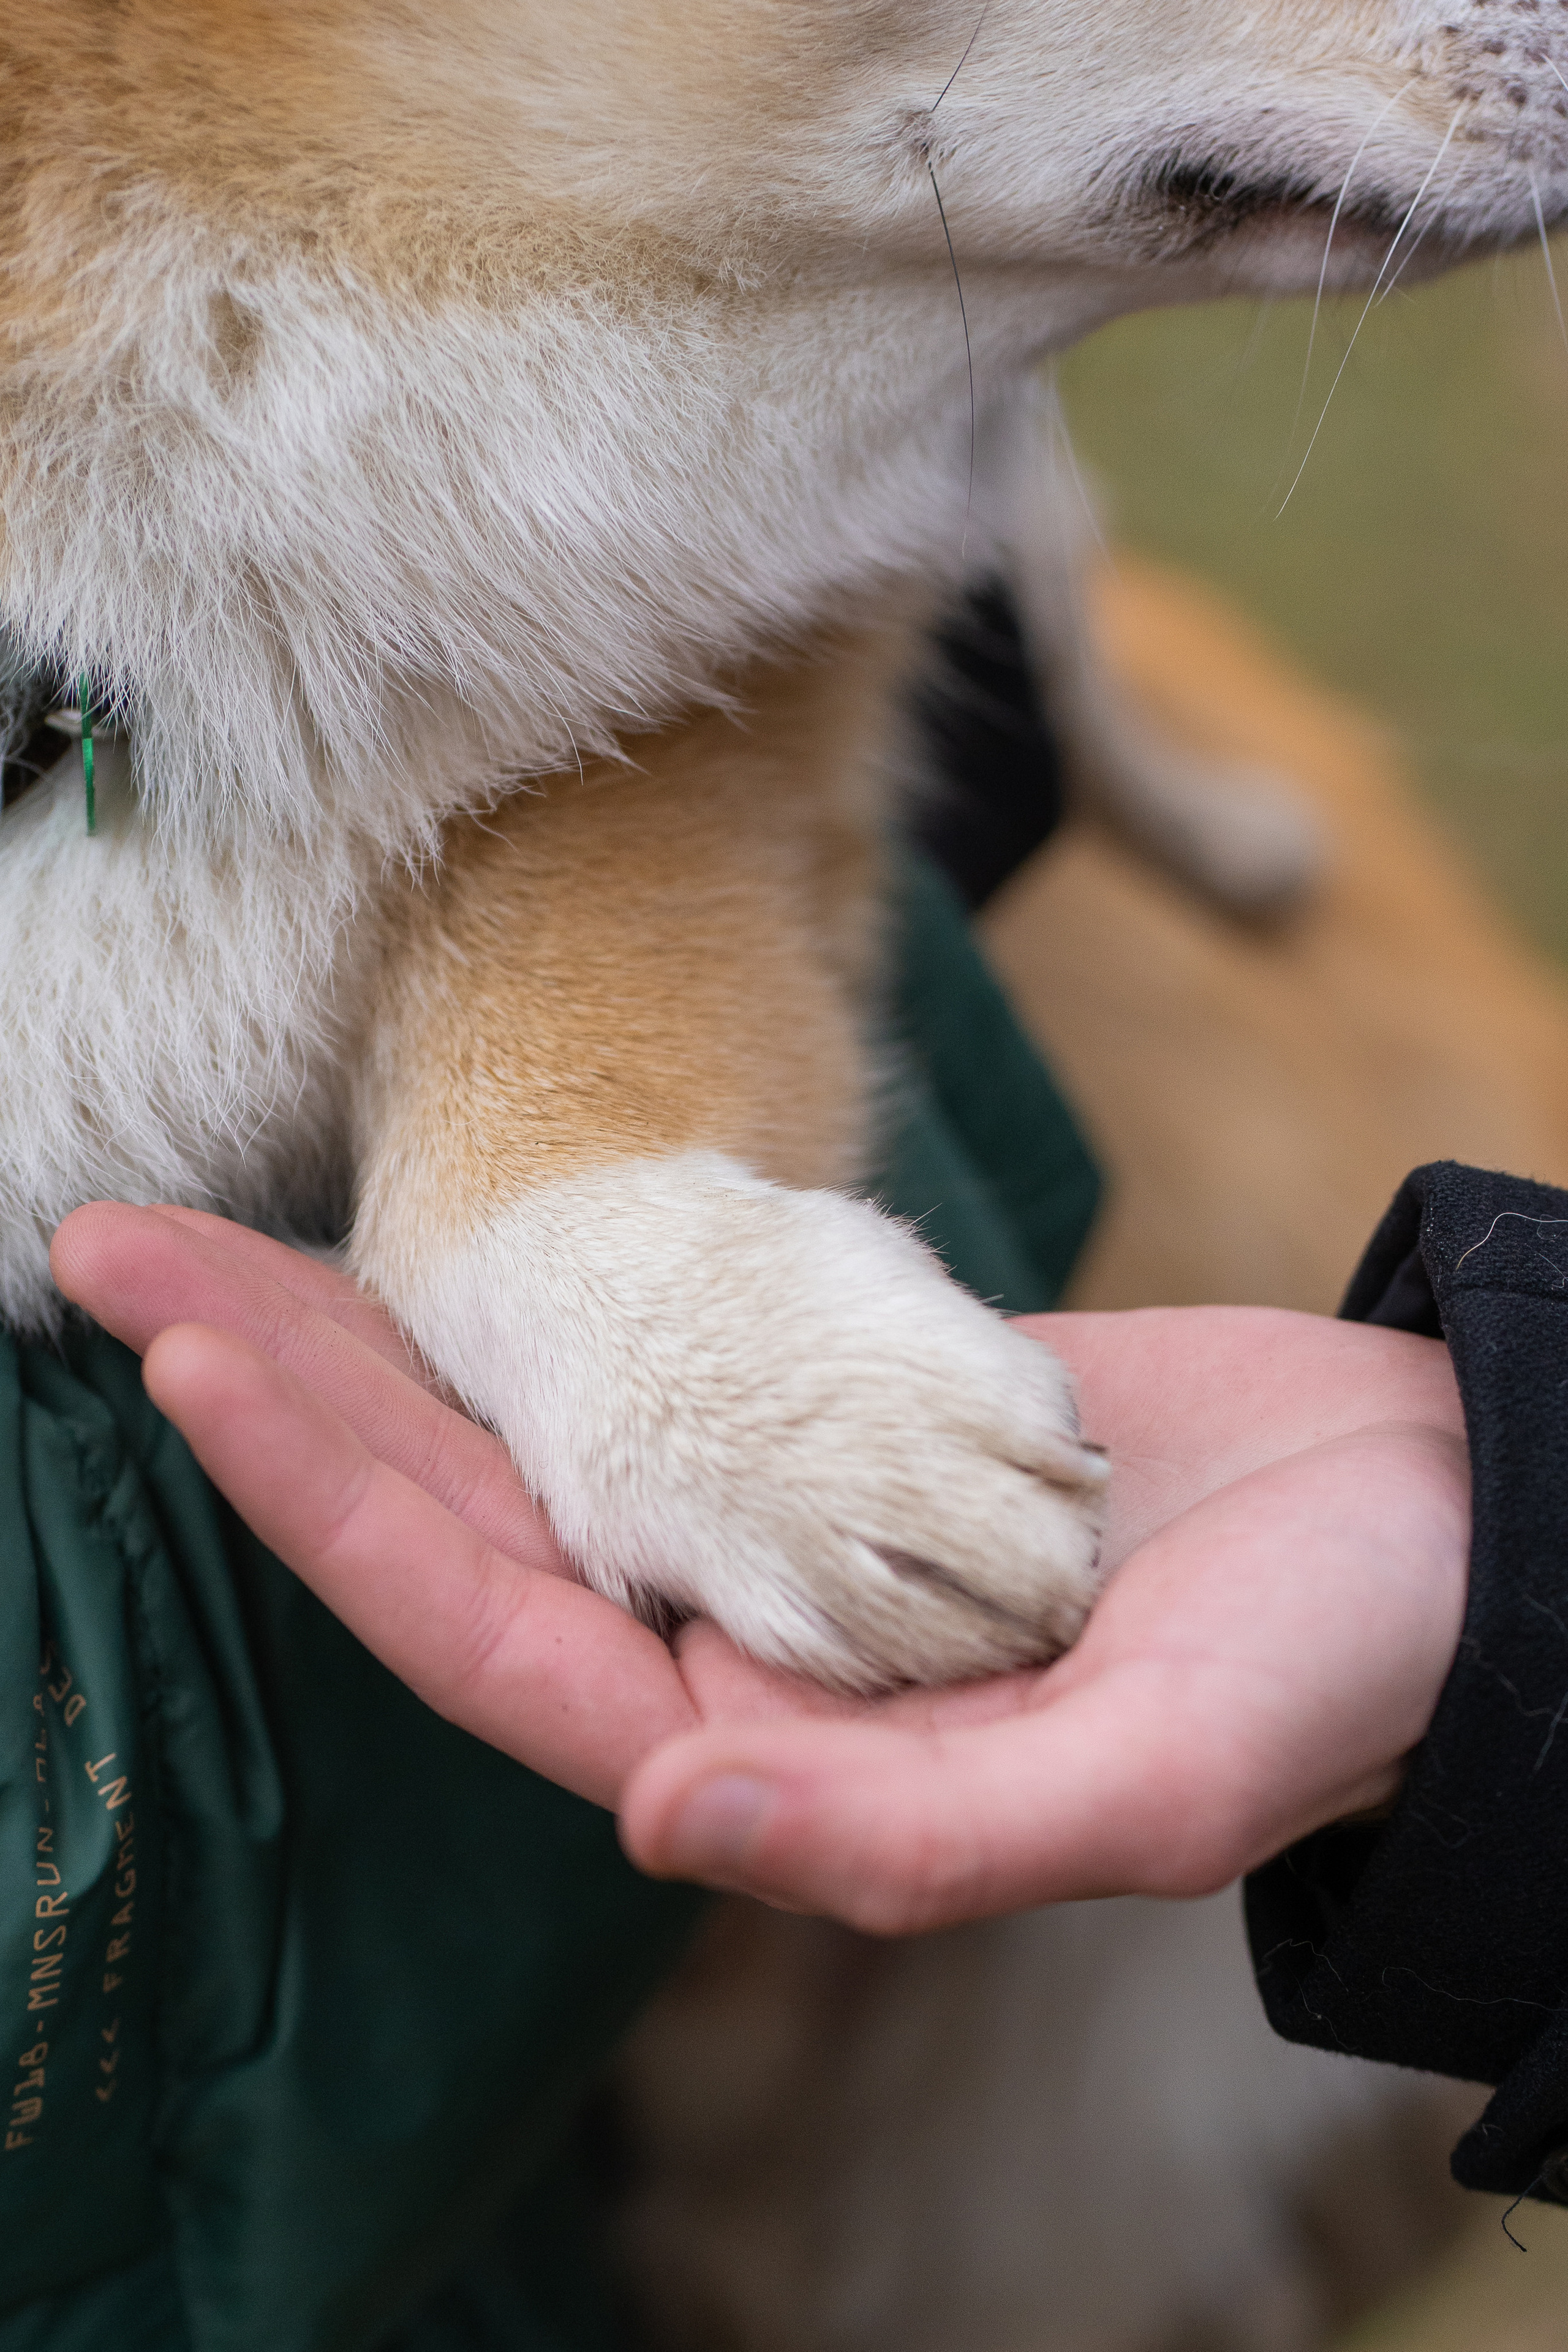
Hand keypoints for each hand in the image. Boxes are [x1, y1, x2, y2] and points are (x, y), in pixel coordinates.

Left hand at [50, 1205, 1468, 1930]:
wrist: (1440, 1536)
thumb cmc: (1335, 1673)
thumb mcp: (1155, 1780)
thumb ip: (908, 1832)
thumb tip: (654, 1810)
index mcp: (787, 1757)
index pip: (496, 1635)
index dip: (334, 1505)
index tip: (192, 1357)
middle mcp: (755, 1654)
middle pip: (469, 1521)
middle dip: (297, 1397)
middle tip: (124, 1254)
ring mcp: (790, 1536)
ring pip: (540, 1437)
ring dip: (384, 1339)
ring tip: (226, 1230)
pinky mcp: (844, 1425)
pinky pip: (656, 1364)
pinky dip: (553, 1297)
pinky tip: (462, 1231)